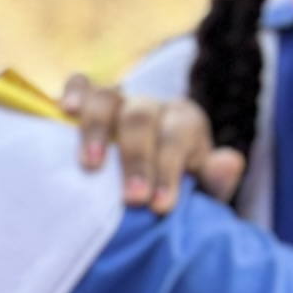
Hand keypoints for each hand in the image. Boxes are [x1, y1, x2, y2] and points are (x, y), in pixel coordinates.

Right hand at [65, 71, 243, 216]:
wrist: (143, 178)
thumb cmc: (167, 190)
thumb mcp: (198, 192)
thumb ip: (214, 181)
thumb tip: (229, 161)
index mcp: (184, 122)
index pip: (177, 137)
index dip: (169, 171)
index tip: (159, 207)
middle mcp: (152, 106)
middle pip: (141, 119)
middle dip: (137, 159)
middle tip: (132, 199)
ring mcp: (119, 101)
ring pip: (108, 100)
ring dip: (97, 131)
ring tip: (90, 166)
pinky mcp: (89, 101)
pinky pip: (80, 84)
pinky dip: (74, 93)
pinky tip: (64, 110)